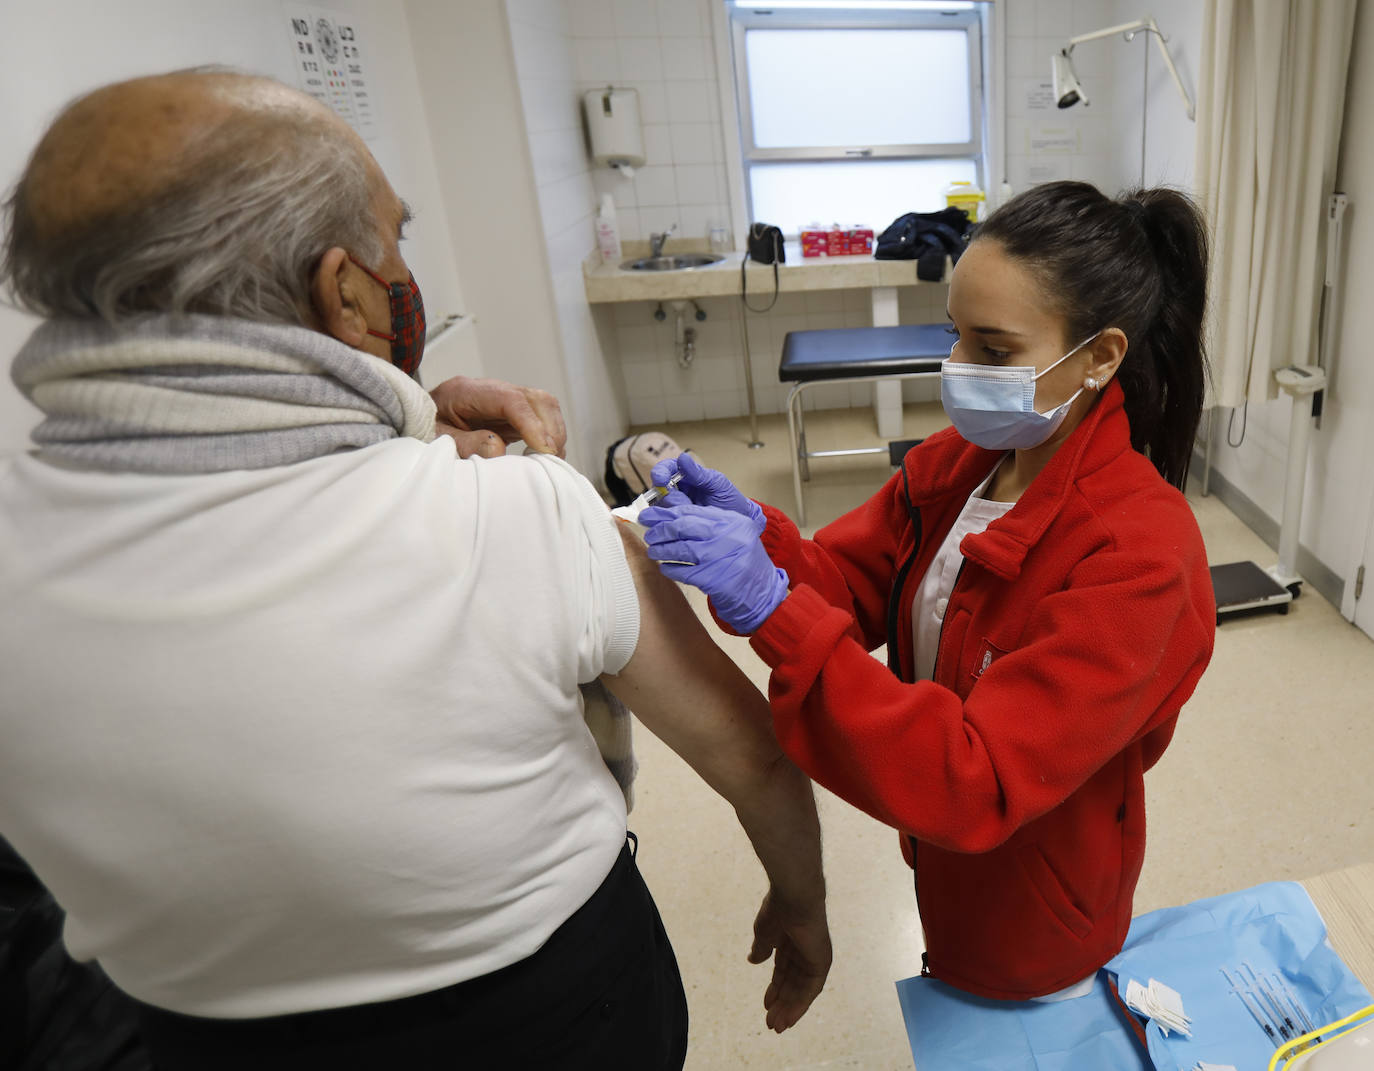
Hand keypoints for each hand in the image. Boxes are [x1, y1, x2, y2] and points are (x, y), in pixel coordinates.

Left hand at [428, 376, 566, 457]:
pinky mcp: (510, 413)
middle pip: (536, 398)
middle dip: (550, 429)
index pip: (511, 400)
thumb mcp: (435, 440)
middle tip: (551, 459)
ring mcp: (503, 399)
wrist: (415, 421)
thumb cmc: (422, 429)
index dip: (531, 424)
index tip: (543, 449)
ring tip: (550, 460)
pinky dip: (548, 436)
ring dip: (553, 432)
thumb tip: (498, 450)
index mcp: (466, 391)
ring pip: (543, 406)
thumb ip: (465, 444)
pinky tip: (543, 456)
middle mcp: (490, 390)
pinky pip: (539, 418)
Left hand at [639, 503, 787, 633]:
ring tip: (653, 551)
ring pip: (680, 548)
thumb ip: (710, 524)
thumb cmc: (745, 564)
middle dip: (661, 529)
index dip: (667, 512)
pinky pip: (682, 571)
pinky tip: (665, 568)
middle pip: (683, 526)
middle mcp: (726, 535)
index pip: (692, 511)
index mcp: (731, 520)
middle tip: (649, 533)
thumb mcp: (735, 535)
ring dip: (661, 549)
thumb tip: (671, 517)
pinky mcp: (712, 578)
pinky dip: (670, 568)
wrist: (763, 594)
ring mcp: (719, 557)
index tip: (651, 515)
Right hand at [649, 453, 761, 523]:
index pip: (666, 469)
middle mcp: (677, 491)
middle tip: (684, 502)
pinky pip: (665, 522)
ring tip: (692, 513)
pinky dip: (670, 522)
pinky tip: (684, 524)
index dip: (660, 473)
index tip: (660, 479)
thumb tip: (682, 457)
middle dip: (669, 496)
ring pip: (661, 507)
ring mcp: (676, 508)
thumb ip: (699, 473)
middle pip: (659, 490)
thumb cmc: (730, 500)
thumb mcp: (716, 484)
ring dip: (673, 510)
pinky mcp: (676, 524)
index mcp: (686, 476)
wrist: (739, 523)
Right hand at [749, 889, 831, 1031]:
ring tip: (776, 1026)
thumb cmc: (777, 910)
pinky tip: (789, 1018)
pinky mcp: (821, 963)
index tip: (765, 1004)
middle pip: (792, 984)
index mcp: (790, 942)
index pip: (783, 971)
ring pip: (801, 991)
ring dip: (789, 1009)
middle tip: (770, 1023)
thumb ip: (761, 948)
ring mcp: (814, 958)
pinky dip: (800, 1005)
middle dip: (781, 1003)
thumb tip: (753, 960)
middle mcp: (804, 952)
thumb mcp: (764, 933)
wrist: (793, 898)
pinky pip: (811, 990)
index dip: (774, 988)